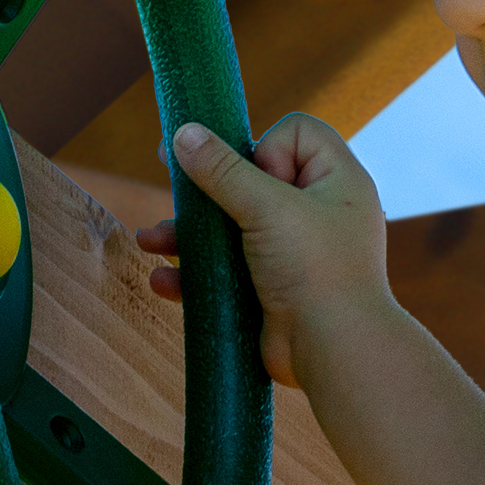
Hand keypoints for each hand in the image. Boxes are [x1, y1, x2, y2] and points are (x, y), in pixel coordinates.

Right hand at [139, 111, 389, 388]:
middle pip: (253, 179)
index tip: (255, 175)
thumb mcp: (267, 208)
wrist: (335, 352)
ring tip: (149, 241)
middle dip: (208, 189)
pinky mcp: (274, 290)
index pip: (297, 133)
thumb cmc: (315, 270)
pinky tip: (164, 280)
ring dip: (189, 234)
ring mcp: (295, 254)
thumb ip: (222, 170)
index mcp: (336, 181)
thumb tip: (185, 132)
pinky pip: (229, 272)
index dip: (267, 145)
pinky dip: (197, 274)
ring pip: (233, 229)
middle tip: (174, 183)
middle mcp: (318, 212)